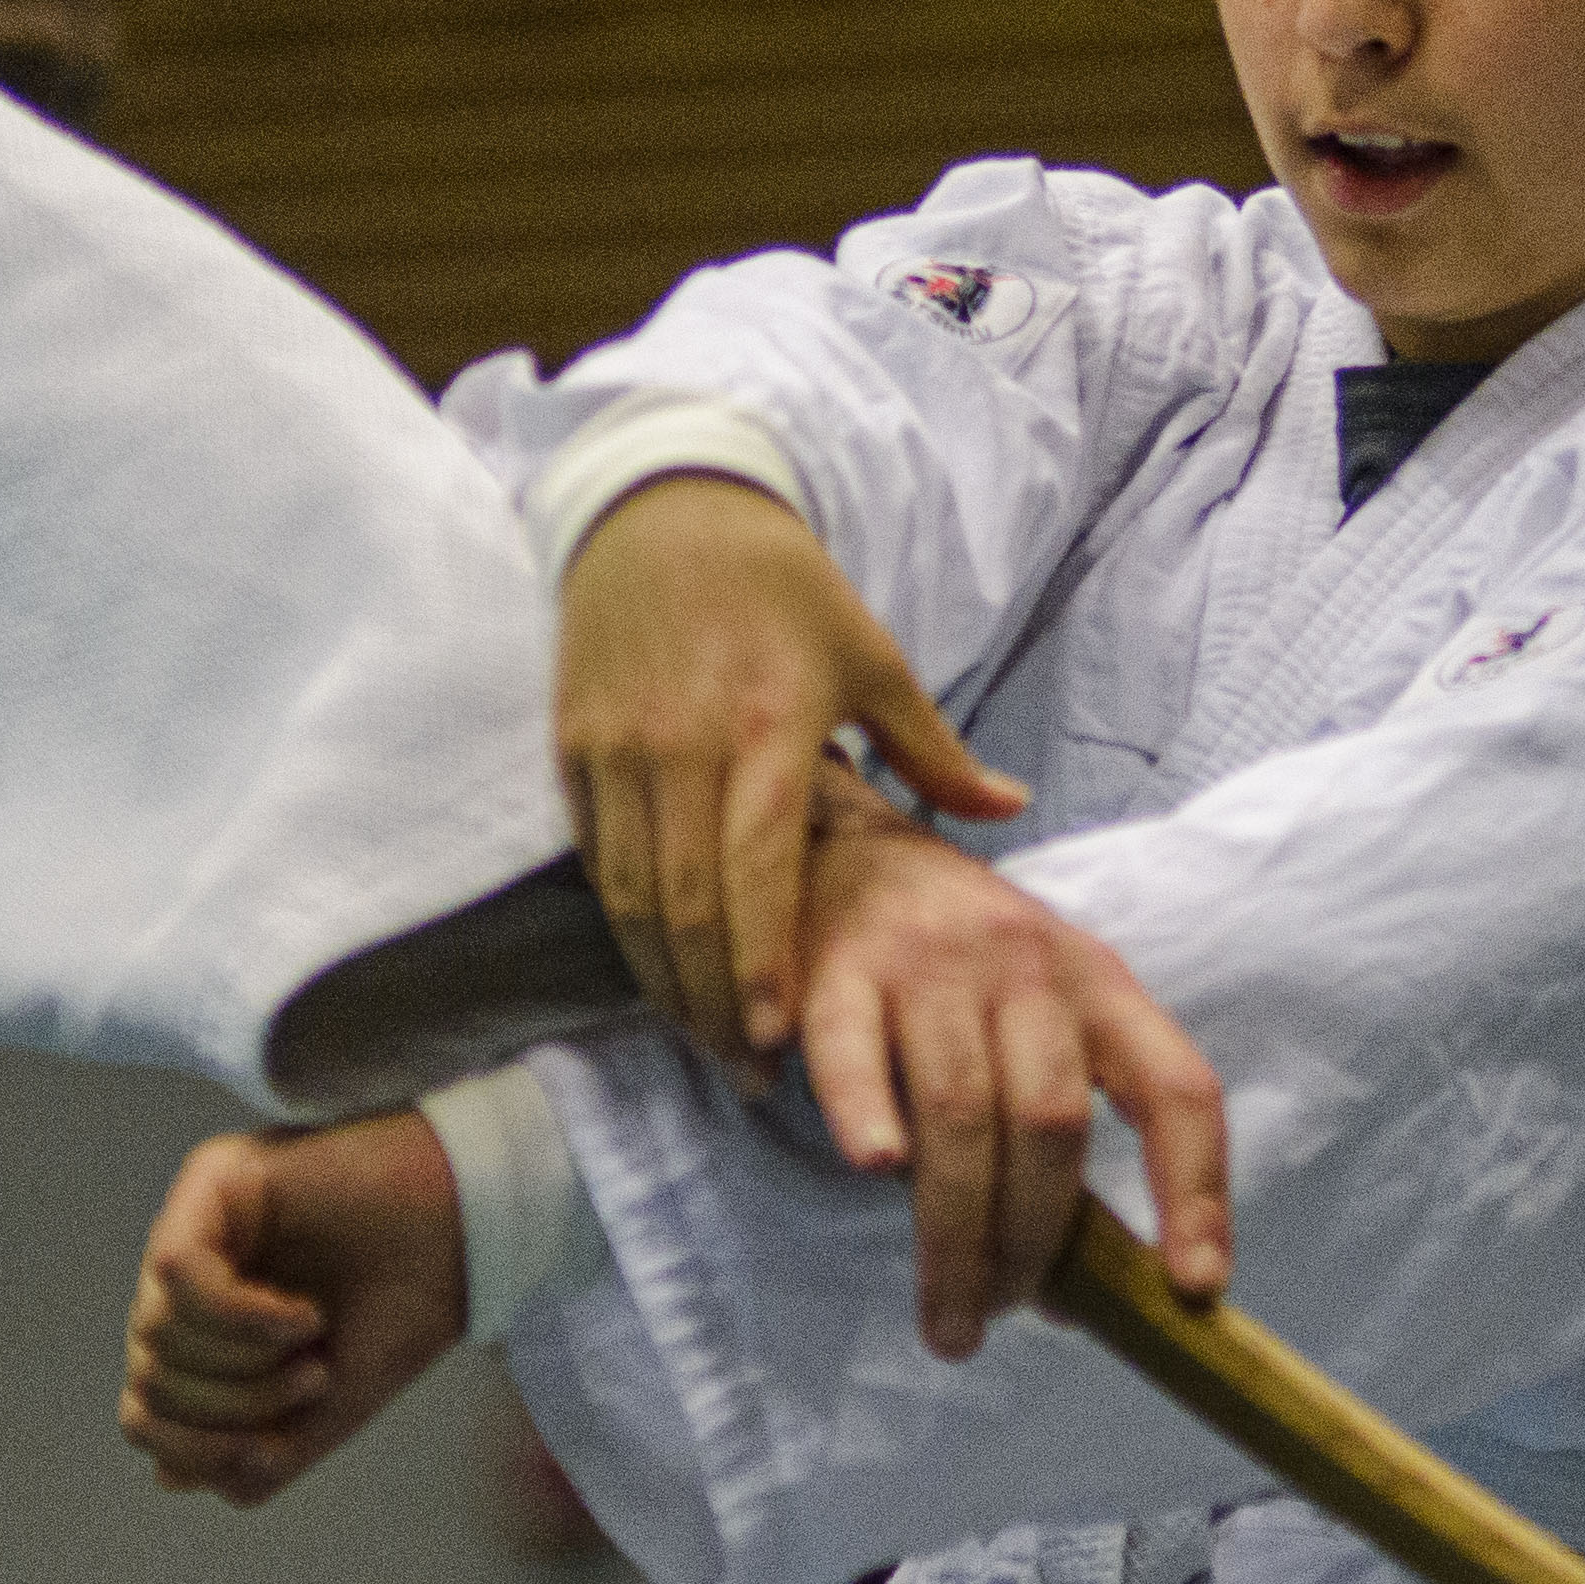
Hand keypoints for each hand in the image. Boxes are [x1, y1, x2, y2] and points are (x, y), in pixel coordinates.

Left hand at [119, 1110, 470, 1503]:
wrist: (474, 1230)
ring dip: (246, 1365)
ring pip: (156, 1334)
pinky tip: (302, 1316)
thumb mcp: (330, 1407)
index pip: (145, 1413)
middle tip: (313, 1380)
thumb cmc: (408, 1307)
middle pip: (147, 1381)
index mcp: (207, 1326)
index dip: (197, 1451)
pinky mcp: (212, 1179)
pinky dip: (241, 1317)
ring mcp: (194, 1222)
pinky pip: (179, 1272)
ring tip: (314, 1343)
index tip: (275, 1446)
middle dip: (234, 1409)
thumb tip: (168, 1477)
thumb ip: (257, 1452)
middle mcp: (187, 1271)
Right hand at [558, 476, 1026, 1066]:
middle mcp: (685, 743)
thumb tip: (1008, 808)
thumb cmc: (783, 590)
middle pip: (686, 905)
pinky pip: (595, 860)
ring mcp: (620, 748)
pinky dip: (624, 929)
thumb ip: (934, 749)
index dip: (761, 961)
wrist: (665, 513)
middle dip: (714, 1002)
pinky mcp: (576, 748)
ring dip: (664, 982)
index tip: (778, 1036)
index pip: (756, 868)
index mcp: (769, 723)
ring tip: (706, 1041)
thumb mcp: (871, 655)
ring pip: (630, 896)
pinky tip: (660, 976)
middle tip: (747, 1070)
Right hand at [787, 799, 1229, 1358]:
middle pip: (1053, 1121)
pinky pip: (853, 1050)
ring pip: (962, 1112)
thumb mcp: (1038, 1024)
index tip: (1193, 1285)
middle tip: (1003, 1318)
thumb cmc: (957, 971)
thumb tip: (1082, 1295)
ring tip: (950, 1317)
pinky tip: (872, 1167)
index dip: (1195, 1189)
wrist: (845, 854)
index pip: (1177, 1087)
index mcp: (1101, 985)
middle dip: (1034, 1242)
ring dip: (956, 1234)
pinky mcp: (840, 967)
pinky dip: (865, 1111)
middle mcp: (1030, 964)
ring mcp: (934, 961)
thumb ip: (1061, 1138)